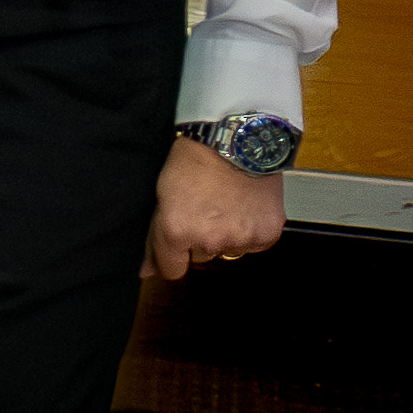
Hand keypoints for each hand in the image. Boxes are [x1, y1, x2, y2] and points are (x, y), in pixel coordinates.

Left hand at [147, 136, 284, 279]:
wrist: (237, 142)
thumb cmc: (196, 161)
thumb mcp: (162, 195)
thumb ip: (154, 237)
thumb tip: (147, 270)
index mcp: (176, 231)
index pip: (172, 270)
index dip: (173, 257)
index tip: (177, 247)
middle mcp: (208, 240)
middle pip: (201, 257)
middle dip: (200, 239)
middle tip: (205, 210)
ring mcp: (239, 239)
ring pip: (228, 251)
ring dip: (227, 236)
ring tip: (227, 205)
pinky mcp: (266, 235)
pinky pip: (254, 245)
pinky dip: (251, 231)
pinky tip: (245, 208)